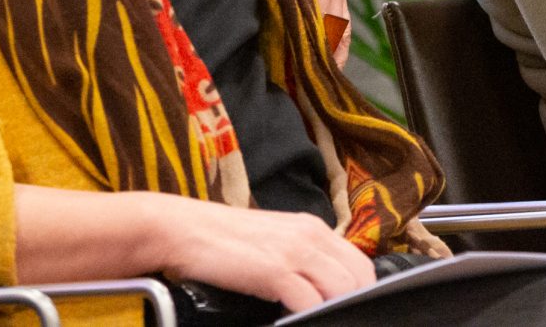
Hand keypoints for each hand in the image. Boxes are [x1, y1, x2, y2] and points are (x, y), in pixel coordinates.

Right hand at [147, 196, 376, 313]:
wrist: (185, 230)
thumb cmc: (224, 241)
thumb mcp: (274, 242)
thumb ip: (302, 259)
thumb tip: (320, 289)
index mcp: (313, 228)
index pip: (360, 264)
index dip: (361, 291)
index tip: (349, 309)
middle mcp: (311, 236)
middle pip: (358, 278)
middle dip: (351, 304)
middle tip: (335, 319)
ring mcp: (295, 252)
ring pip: (341, 290)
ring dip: (333, 311)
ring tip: (317, 321)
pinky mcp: (275, 271)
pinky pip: (310, 303)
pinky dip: (309, 318)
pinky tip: (294, 322)